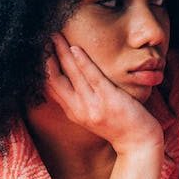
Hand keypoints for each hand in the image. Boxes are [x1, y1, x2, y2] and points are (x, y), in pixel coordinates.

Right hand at [45, 34, 163, 154]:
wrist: (138, 143)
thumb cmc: (120, 125)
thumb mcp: (93, 115)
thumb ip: (81, 101)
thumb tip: (74, 80)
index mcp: (74, 112)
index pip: (51, 88)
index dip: (43, 68)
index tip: (40, 50)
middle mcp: (78, 109)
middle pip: (55, 79)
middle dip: (47, 57)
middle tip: (43, 37)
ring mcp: (93, 105)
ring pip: (71, 74)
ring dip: (62, 53)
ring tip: (56, 35)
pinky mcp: (109, 99)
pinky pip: (92, 77)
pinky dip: (82, 62)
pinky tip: (75, 48)